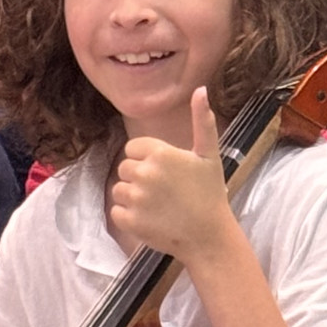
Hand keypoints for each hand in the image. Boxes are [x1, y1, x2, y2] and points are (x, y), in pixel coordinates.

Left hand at [108, 87, 233, 263]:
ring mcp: (136, 198)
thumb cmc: (210, 195)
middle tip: (161, 192)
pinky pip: (116, 212)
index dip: (145, 160)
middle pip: (125, 168)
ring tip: (155, 207)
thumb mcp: (209, 155)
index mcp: (160, 153)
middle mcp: (144, 173)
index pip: (133, 149)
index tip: (163, 173)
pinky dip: (128, 217)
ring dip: (132, 198)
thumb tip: (200, 89)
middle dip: (138, 179)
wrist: (209, 236)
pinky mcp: (130, 221)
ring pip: (119, 190)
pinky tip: (148, 219)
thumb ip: (202, 121)